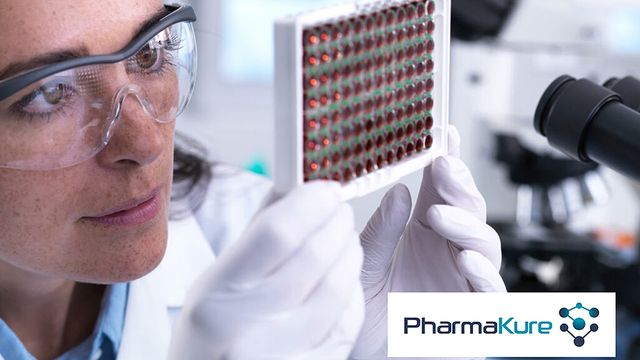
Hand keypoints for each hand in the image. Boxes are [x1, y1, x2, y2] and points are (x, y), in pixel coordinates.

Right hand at [169, 182, 364, 359]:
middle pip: (316, 255)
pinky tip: (345, 281)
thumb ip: (253, 238)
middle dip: (338, 222)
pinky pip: (347, 322)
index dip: (311, 202)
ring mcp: (281, 356)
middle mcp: (247, 329)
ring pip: (339, 287)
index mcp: (216, 297)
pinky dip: (352, 293)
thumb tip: (289, 189)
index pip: (278, 231)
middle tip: (341, 210)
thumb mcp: (214, 287)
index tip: (327, 189)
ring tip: (346, 242)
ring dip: (350, 253)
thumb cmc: (210, 341)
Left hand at [351, 126, 505, 358]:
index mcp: (423, 233)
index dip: (448, 162)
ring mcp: (463, 278)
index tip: (446, 133)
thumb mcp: (364, 265)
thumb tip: (397, 189)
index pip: (441, 190)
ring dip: (467, 225)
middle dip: (461, 186)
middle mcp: (447, 251)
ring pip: (485, 243)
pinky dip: (483, 273)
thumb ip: (380, 231)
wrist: (366, 355)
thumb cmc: (366, 311)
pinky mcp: (473, 311)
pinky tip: (466, 259)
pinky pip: (489, 290)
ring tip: (441, 216)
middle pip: (468, 209)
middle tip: (444, 167)